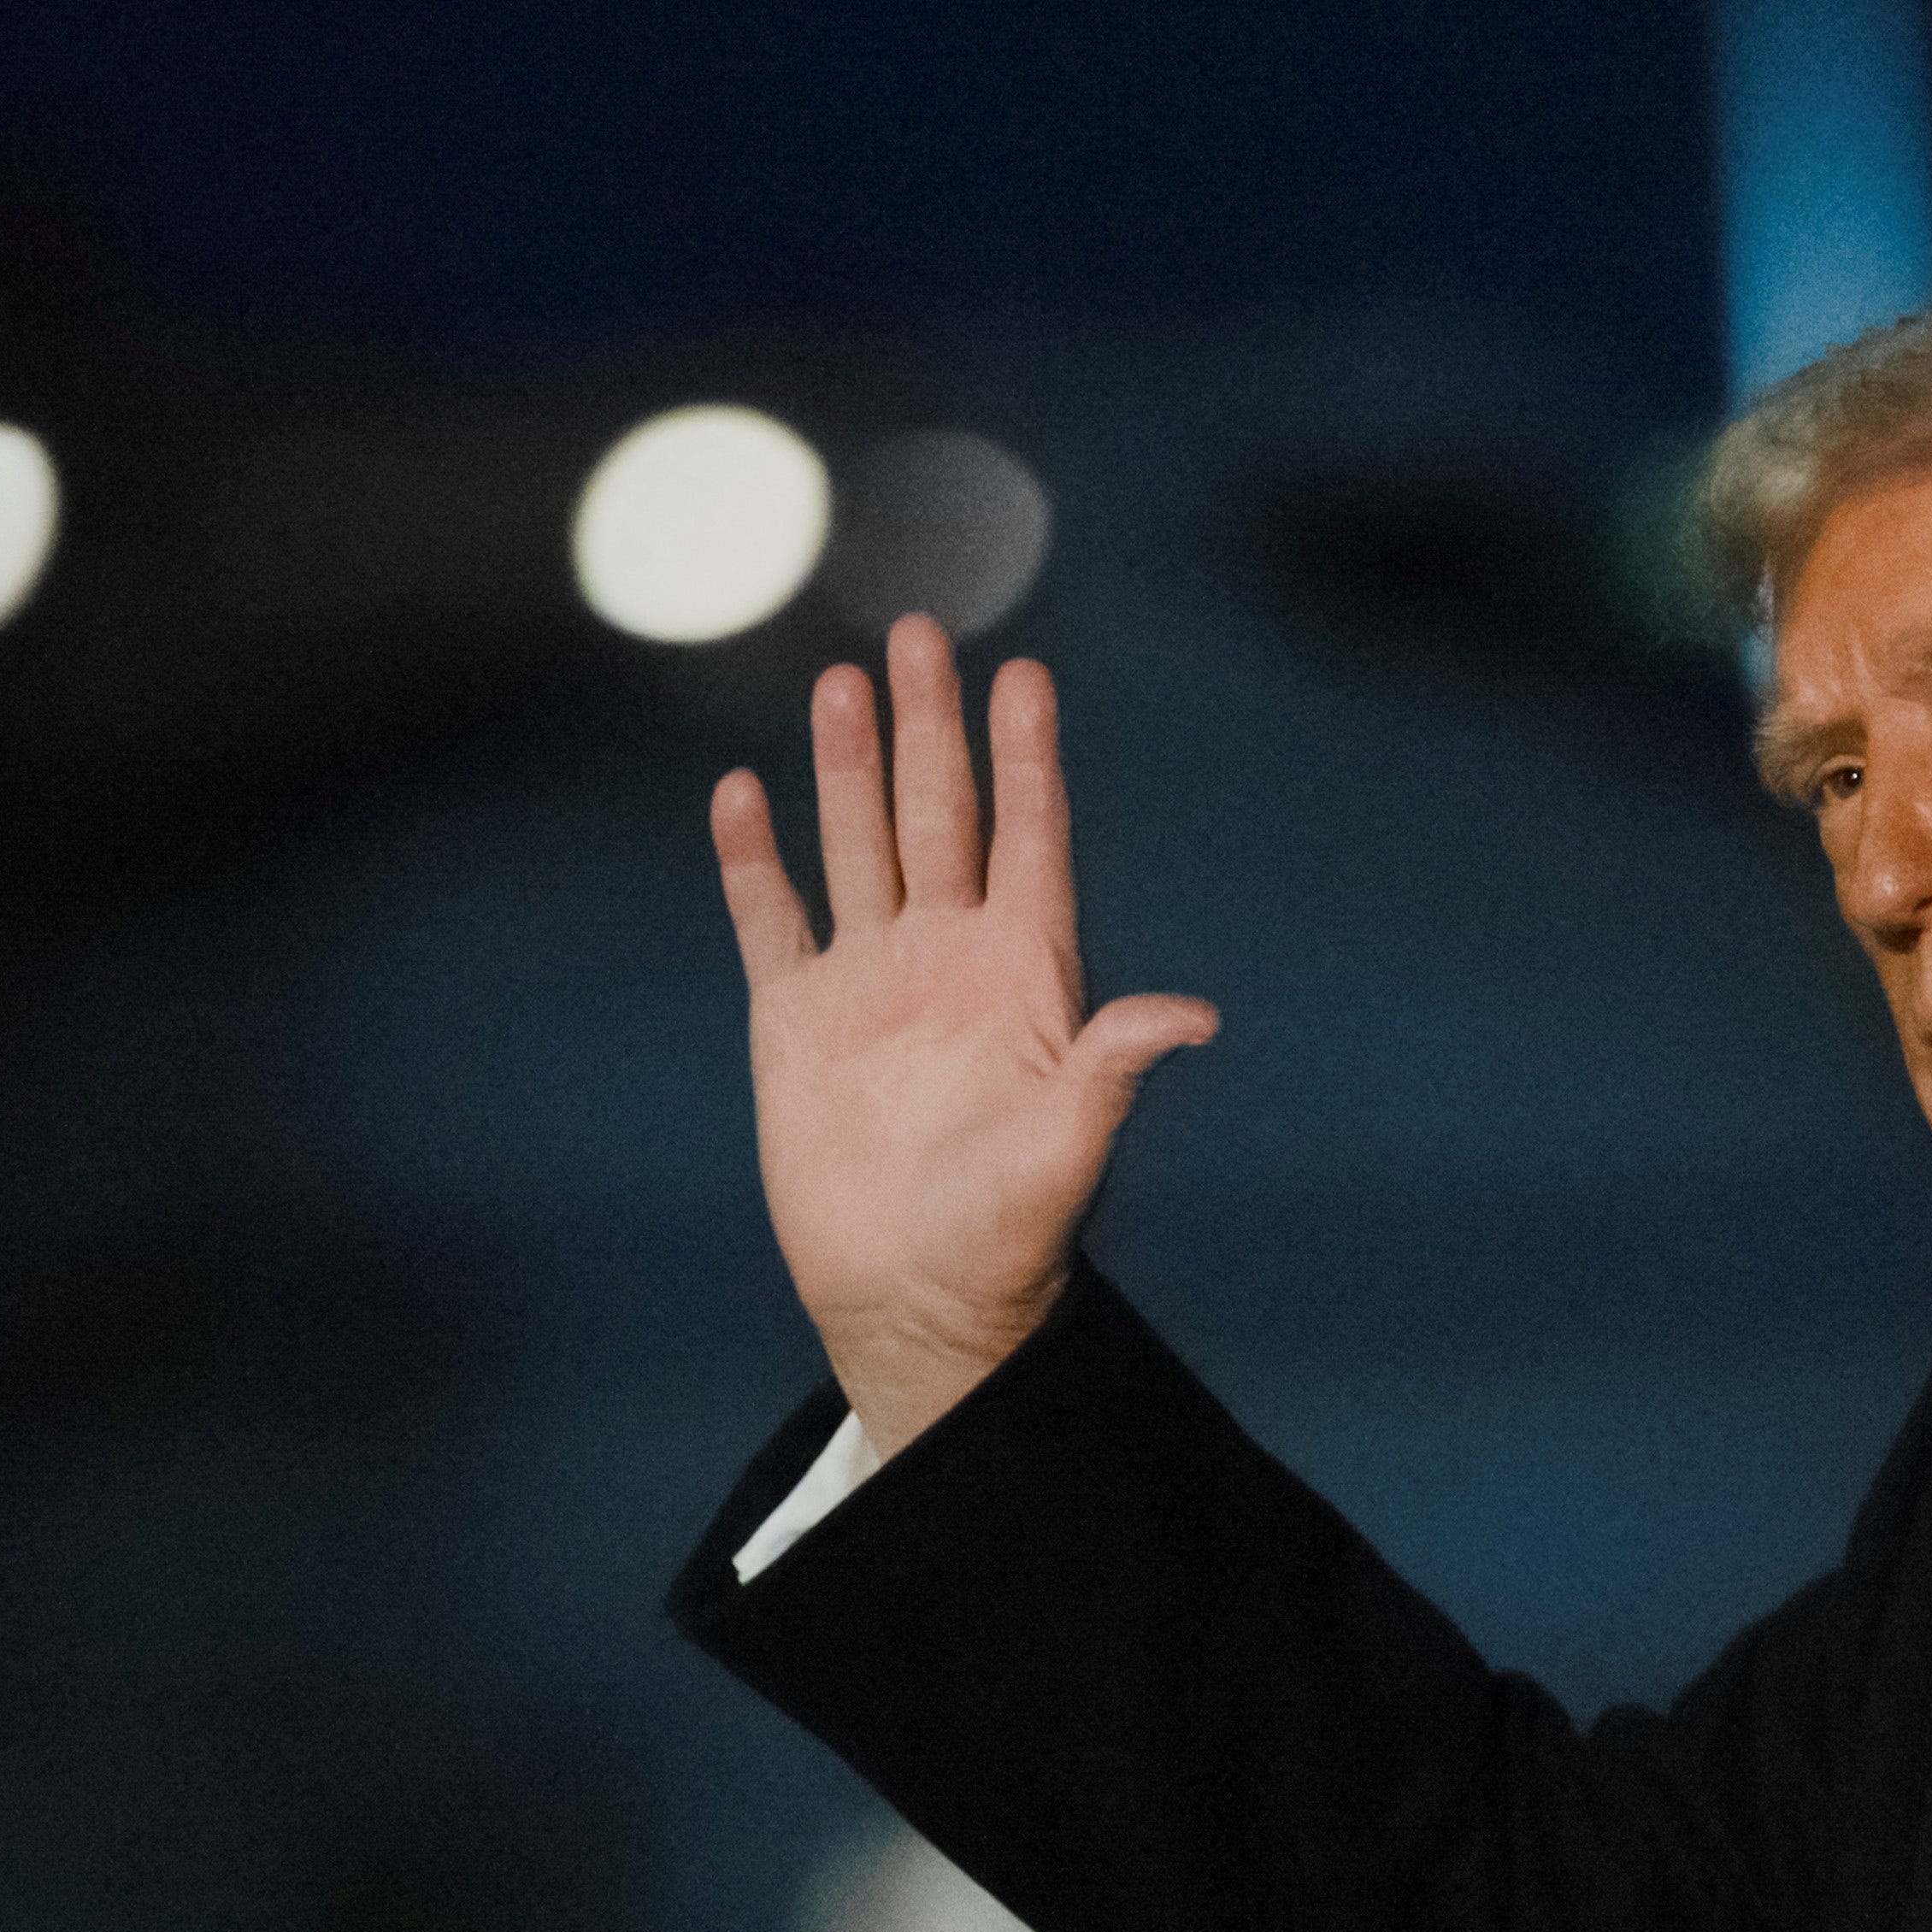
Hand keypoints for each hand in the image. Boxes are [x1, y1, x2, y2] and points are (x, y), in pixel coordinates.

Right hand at [712, 614, 1216, 1456]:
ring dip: (848, 767)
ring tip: (839, 683)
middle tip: (917, 632)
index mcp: (1024, 976)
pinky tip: (741, 795)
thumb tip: (1190, 1017)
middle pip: (938, 816)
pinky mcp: (796, 1022)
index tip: (1023, 675)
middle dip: (930, 725)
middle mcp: (947, 959)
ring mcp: (870, 983)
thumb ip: (1112, 1068)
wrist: (917, 1299)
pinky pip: (772, 921)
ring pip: (856, 847)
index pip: (1027, 839)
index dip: (1025, 759)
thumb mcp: (1070, 1148)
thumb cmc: (1008, 1234)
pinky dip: (753, 861)